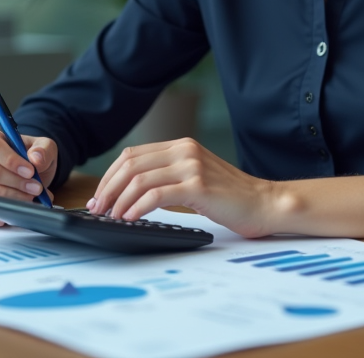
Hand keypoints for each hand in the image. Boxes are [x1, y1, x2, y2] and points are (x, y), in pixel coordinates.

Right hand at [0, 129, 56, 225]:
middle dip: (15, 183)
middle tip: (35, 188)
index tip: (31, 171)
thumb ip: (43, 149)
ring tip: (30, 199)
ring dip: (10, 200)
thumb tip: (36, 158)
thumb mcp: (44, 147)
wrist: (28, 175)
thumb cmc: (30, 158)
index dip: (11, 160)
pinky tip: (12, 212)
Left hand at [87, 138, 274, 237]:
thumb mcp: (195, 177)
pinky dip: (136, 207)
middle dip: (107, 188)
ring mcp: (192, 166)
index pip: (131, 155)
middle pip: (130, 165)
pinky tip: (130, 218)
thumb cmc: (230, 197)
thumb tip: (128, 193)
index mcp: (181, 146)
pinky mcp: (198, 186)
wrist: (265, 203)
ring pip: (139, 180)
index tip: (99, 197)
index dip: (109, 176)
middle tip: (98, 209)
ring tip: (112, 217)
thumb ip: (168, 176)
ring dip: (118, 200)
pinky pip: (155, 195)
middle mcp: (185, 151)